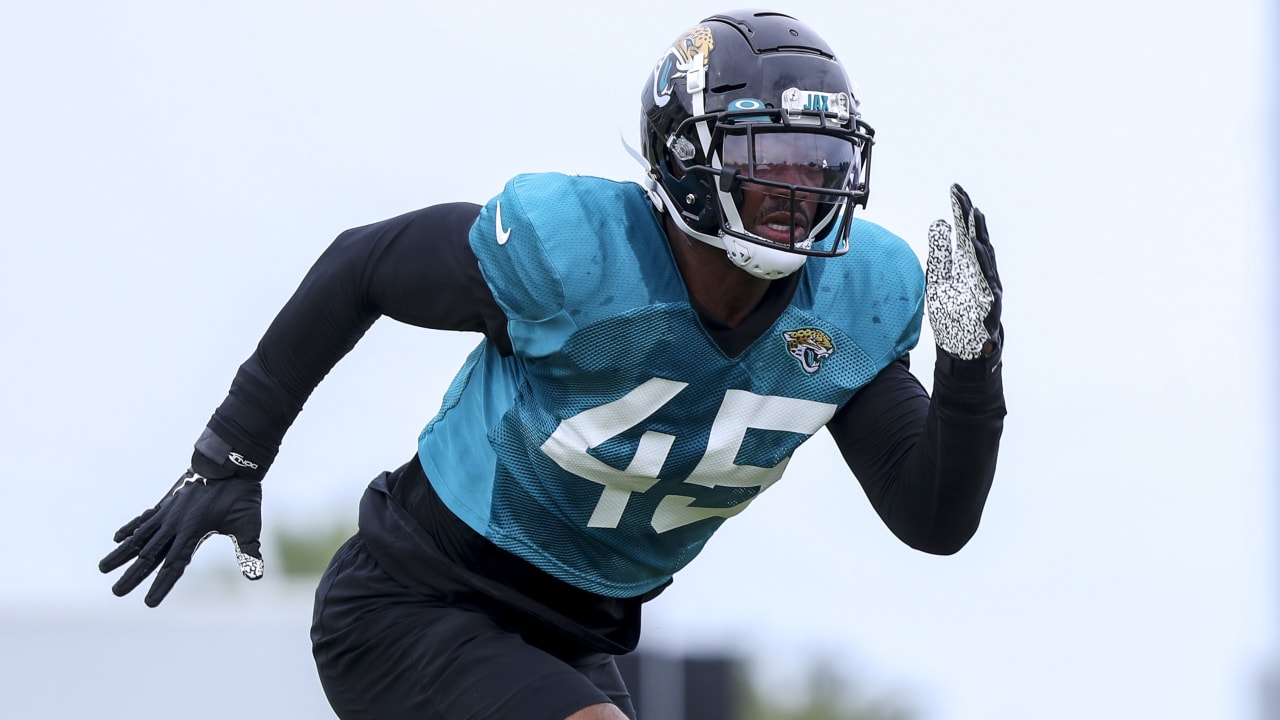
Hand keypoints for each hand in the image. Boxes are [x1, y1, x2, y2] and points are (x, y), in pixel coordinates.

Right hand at [99, 468, 263, 606]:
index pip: (174, 566)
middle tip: (116, 592)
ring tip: (102, 568)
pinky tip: (118, 538)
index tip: (149, 603)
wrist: (232, 464)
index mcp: (192, 532)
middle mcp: (174, 524)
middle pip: (149, 555)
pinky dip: (131, 528)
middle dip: (133, 575)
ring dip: (122, 554)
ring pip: (140, 537)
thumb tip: (255, 575)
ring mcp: (168, 513)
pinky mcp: (168, 504)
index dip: (161, 585)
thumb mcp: (248, 524)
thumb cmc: (242, 497)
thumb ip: (248, 551)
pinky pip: (145, 519)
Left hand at [926, 183, 1002, 360]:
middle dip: (970, 219)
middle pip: (977, 241)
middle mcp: (980, 272)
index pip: (964, 231)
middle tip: (963, 196)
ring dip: (980, 241)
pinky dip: (985, 273)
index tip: (954, 189)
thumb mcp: (940, 278)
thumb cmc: (955, 312)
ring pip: (986, 262)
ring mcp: (988, 290)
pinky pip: (989, 289)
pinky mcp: (990, 309)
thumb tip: (940, 222)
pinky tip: (978, 259)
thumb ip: (940, 251)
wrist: (965, 348)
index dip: (960, 211)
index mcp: (967, 263)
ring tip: (973, 219)